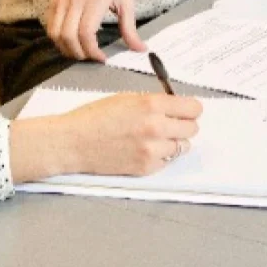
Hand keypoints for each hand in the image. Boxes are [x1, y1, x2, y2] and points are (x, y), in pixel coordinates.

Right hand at [7, 92, 202, 181]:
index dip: (190, 109)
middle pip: (192, 129)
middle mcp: (156, 127)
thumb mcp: (127, 98)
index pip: (193, 108)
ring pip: (182, 147)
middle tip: (171, 124)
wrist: (73, 142)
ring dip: (173, 142)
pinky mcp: (146, 167)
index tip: (186, 111)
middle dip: (183, 125)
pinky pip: (167, 161)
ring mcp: (152, 150)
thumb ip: (154, 102)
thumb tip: (175, 106)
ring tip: (154, 138)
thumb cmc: (95, 117)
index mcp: (152, 105)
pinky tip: (143, 150)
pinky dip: (161, 156)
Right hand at [45, 0, 146, 61]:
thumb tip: (140, 49)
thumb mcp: (125, 0)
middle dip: (79, 53)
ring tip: (80, 51)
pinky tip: (71, 42)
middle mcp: (75, 0)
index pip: (86, 32)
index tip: (101, 58)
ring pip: (56, 34)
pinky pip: (50, 27)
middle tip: (90, 57)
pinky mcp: (53, 2)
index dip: (92, 51)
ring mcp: (62, 1)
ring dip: (66, 49)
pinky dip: (58, 40)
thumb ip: (130, 27)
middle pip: (68, 36)